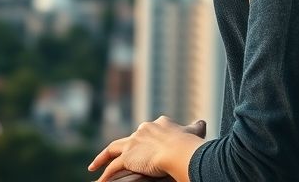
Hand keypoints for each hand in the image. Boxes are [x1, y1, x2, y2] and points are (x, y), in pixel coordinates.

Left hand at [88, 115, 206, 181]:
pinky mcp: (128, 155)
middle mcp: (145, 128)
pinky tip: (99, 179)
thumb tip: (202, 123)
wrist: (178, 150)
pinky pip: (113, 166)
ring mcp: (135, 141)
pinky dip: (105, 172)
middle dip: (125, 148)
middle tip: (119, 157)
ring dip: (103, 158)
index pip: (149, 130)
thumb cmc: (189, 143)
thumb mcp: (193, 131)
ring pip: (114, 148)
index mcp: (160, 123)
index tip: (143, 145)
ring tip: (95, 165)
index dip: (145, 138)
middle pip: (130, 138)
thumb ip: (195, 127)